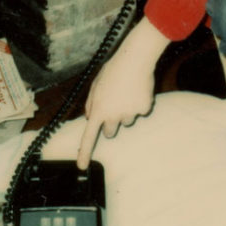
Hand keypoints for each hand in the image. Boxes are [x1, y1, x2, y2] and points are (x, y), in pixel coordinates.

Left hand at [76, 19, 169, 168]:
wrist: (134, 59)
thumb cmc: (113, 70)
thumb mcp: (95, 86)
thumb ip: (91, 104)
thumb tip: (90, 118)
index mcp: (98, 110)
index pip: (88, 136)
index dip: (84, 152)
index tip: (82, 166)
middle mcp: (113, 115)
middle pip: (110, 132)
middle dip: (110, 123)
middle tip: (113, 105)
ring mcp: (129, 114)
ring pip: (126, 121)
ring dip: (125, 111)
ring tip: (126, 92)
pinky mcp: (143, 109)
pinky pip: (140, 112)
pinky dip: (140, 104)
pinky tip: (138, 89)